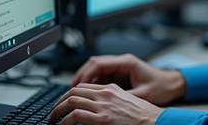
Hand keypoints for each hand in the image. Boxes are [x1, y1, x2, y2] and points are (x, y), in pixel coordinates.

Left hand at [49, 83, 163, 124]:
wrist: (154, 122)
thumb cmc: (143, 116)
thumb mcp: (125, 101)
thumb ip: (109, 101)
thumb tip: (94, 108)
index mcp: (110, 88)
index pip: (83, 86)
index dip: (68, 94)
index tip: (62, 103)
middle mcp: (105, 94)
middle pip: (74, 91)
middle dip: (59, 102)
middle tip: (53, 112)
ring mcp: (104, 106)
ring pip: (72, 101)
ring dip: (58, 110)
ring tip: (53, 119)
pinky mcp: (103, 119)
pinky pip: (77, 115)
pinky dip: (66, 120)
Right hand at [71, 54, 185, 105]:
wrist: (173, 84)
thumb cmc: (162, 87)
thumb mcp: (143, 94)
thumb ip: (125, 98)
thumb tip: (108, 105)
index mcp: (127, 62)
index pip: (99, 63)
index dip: (85, 74)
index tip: (76, 85)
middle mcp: (122, 62)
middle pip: (94, 63)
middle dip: (81, 75)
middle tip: (71, 89)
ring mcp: (121, 66)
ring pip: (97, 68)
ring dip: (86, 78)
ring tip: (76, 92)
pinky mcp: (121, 73)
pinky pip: (102, 75)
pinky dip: (93, 82)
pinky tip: (88, 93)